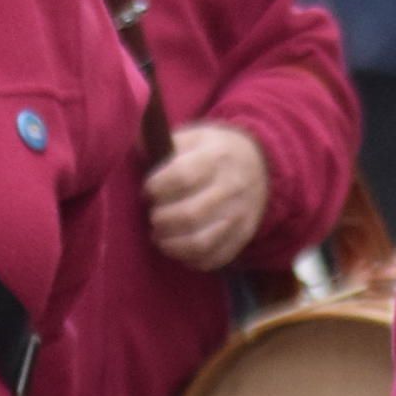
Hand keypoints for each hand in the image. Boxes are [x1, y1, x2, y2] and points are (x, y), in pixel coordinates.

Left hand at [144, 123, 269, 271]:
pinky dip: (189, 259)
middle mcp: (231, 187)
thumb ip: (161, 141)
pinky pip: (213, 259)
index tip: (147, 190)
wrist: (260, 165)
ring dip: (171, 244)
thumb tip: (134, 147)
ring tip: (160, 236)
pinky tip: (179, 248)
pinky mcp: (242, 236)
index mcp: (216, 157)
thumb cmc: (213, 151)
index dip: (156, 187)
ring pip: (200, 243)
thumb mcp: (192, 136)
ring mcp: (239, 215)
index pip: (182, 177)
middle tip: (153, 215)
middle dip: (161, 219)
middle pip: (190, 214)